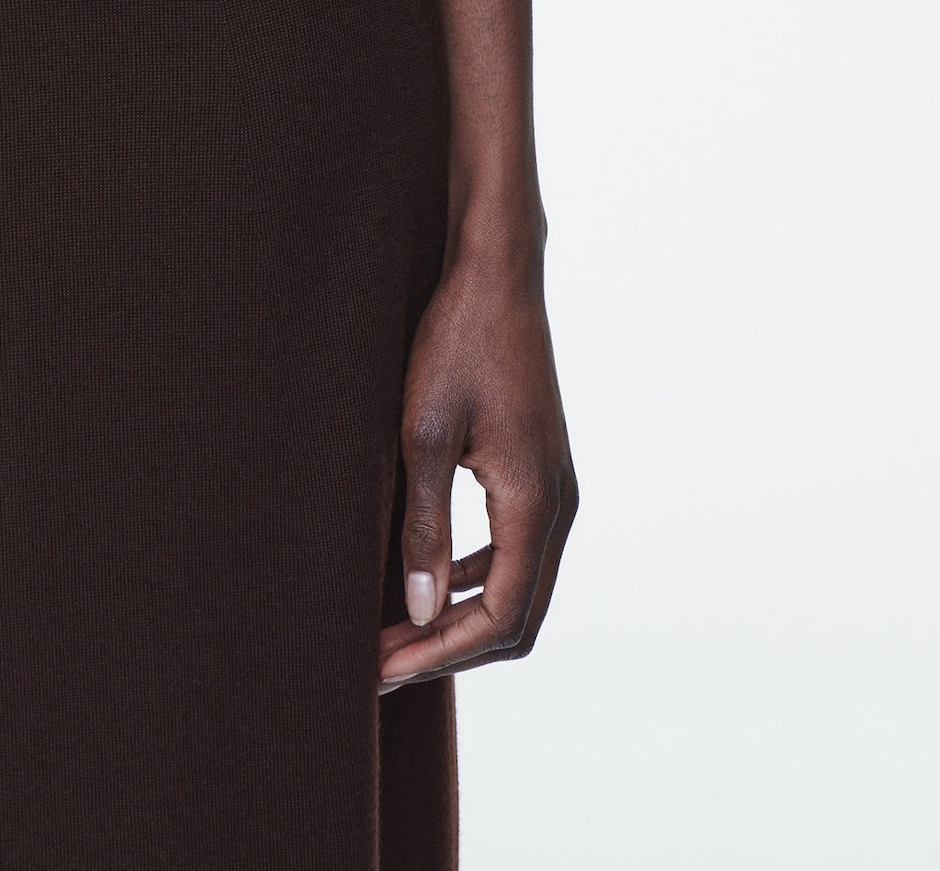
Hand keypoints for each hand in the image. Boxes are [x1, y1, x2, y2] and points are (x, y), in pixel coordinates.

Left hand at [378, 245, 576, 692]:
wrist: (496, 274)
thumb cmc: (455, 341)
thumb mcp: (423, 433)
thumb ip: (424, 526)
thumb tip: (417, 610)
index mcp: (535, 500)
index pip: (500, 615)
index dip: (443, 652)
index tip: (384, 666)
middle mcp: (557, 504)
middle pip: (516, 615)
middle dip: (450, 648)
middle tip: (382, 663)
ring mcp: (554, 488)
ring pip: (519, 586)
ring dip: (460, 617)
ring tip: (394, 631)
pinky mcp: (539, 471)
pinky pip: (515, 550)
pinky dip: (474, 578)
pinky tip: (427, 579)